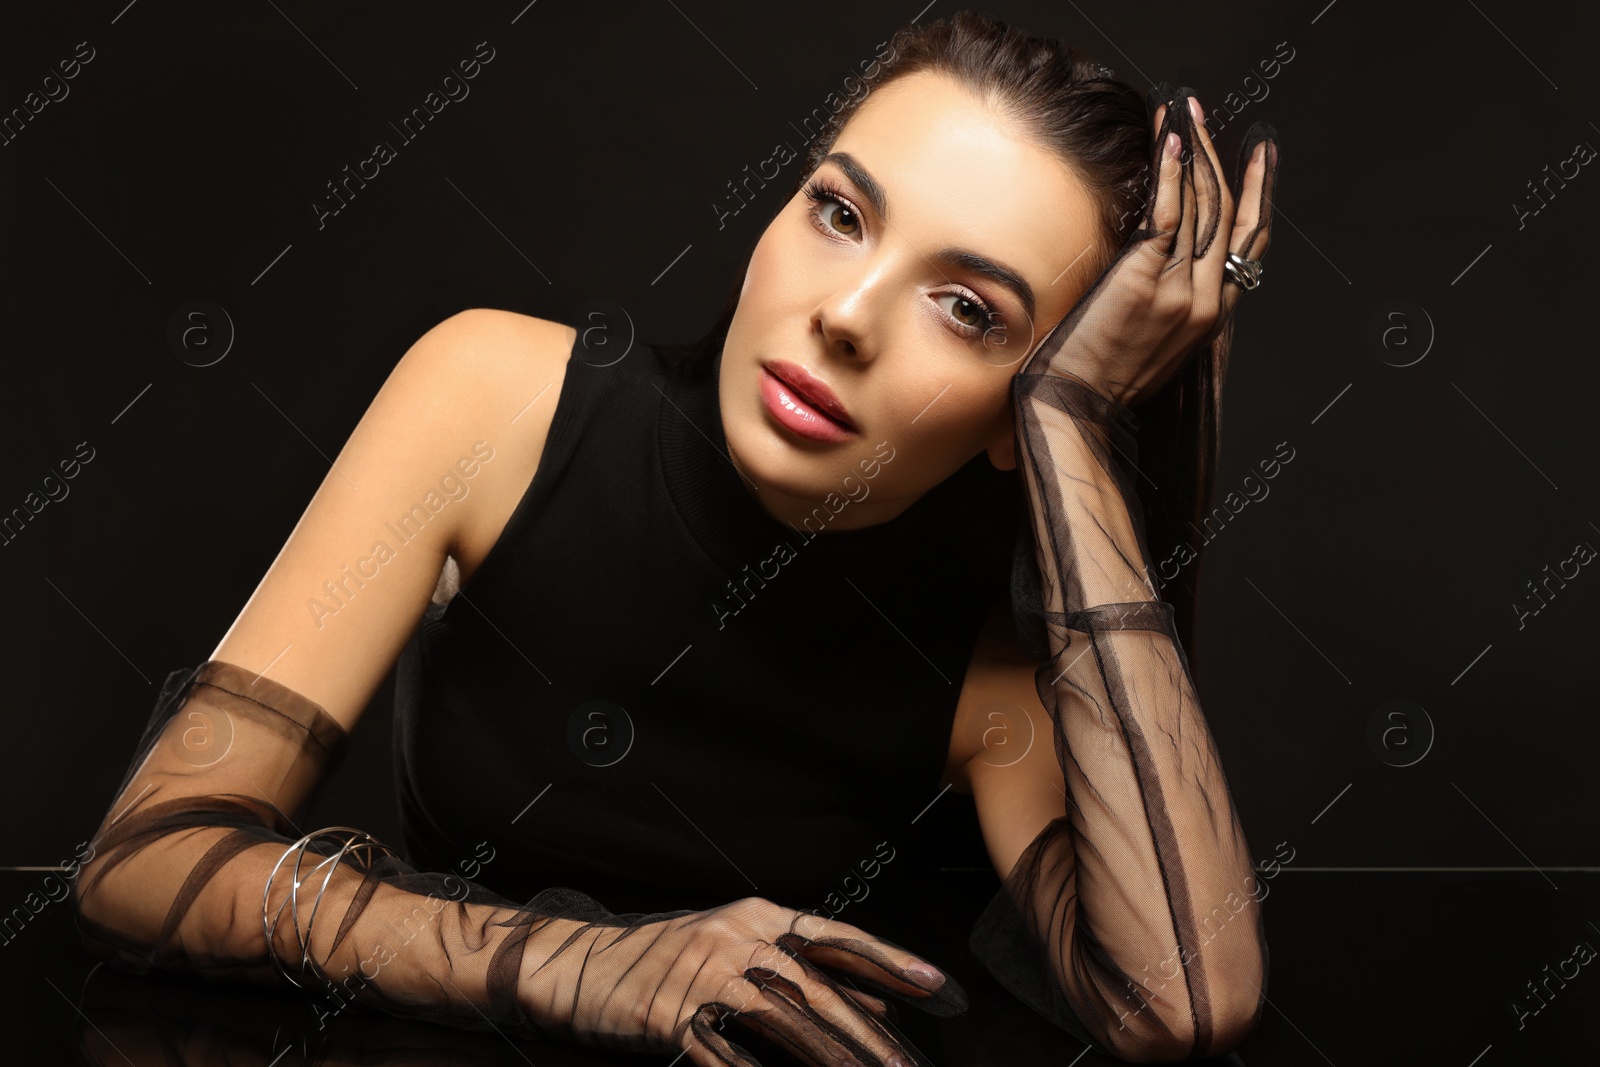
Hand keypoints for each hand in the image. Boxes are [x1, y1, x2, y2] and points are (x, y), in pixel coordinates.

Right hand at [520, 895, 965, 1065]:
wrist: (577, 963)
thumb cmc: (664, 958)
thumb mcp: (733, 947)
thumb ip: (799, 969)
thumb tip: (873, 998)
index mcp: (756, 917)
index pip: (836, 938)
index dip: (889, 962)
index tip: (937, 986)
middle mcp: (737, 938)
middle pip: (818, 987)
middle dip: (870, 1031)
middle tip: (910, 1065)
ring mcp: (704, 975)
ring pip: (783, 1020)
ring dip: (830, 1057)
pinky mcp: (672, 1014)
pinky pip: (724, 1053)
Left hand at [1024, 83, 1279, 407]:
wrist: (1071, 410)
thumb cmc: (1095, 382)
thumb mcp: (1149, 346)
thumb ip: (1165, 305)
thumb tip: (1154, 266)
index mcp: (1211, 317)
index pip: (1247, 243)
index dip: (1258, 193)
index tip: (1261, 157)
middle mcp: (1204, 302)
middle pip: (1229, 214)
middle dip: (1221, 157)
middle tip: (1205, 115)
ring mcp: (1178, 292)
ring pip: (1202, 208)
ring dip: (1194, 152)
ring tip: (1185, 113)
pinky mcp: (1144, 282)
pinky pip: (1167, 215)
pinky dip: (1171, 174)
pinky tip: (1169, 142)